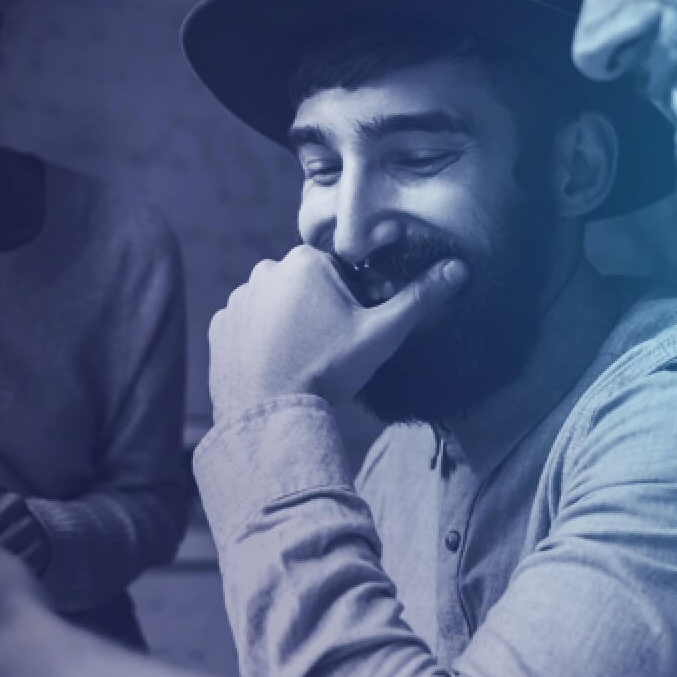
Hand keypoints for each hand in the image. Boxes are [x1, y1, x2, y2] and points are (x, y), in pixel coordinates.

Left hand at [207, 245, 466, 422]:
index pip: (337, 273)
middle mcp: (264, 271)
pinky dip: (259, 342)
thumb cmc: (327, 370)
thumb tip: (458, 268)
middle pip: (304, 287)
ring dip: (287, 325)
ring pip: (274, 307)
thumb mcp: (381, 334)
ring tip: (300, 362)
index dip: (351, 303)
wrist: (271, 414)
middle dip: (317, 312)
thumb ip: (418, 298)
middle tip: (327, 351)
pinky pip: (246, 328)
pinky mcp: (219, 328)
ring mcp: (237, 300)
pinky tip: (275, 366)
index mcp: (304, 261)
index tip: (350, 333)